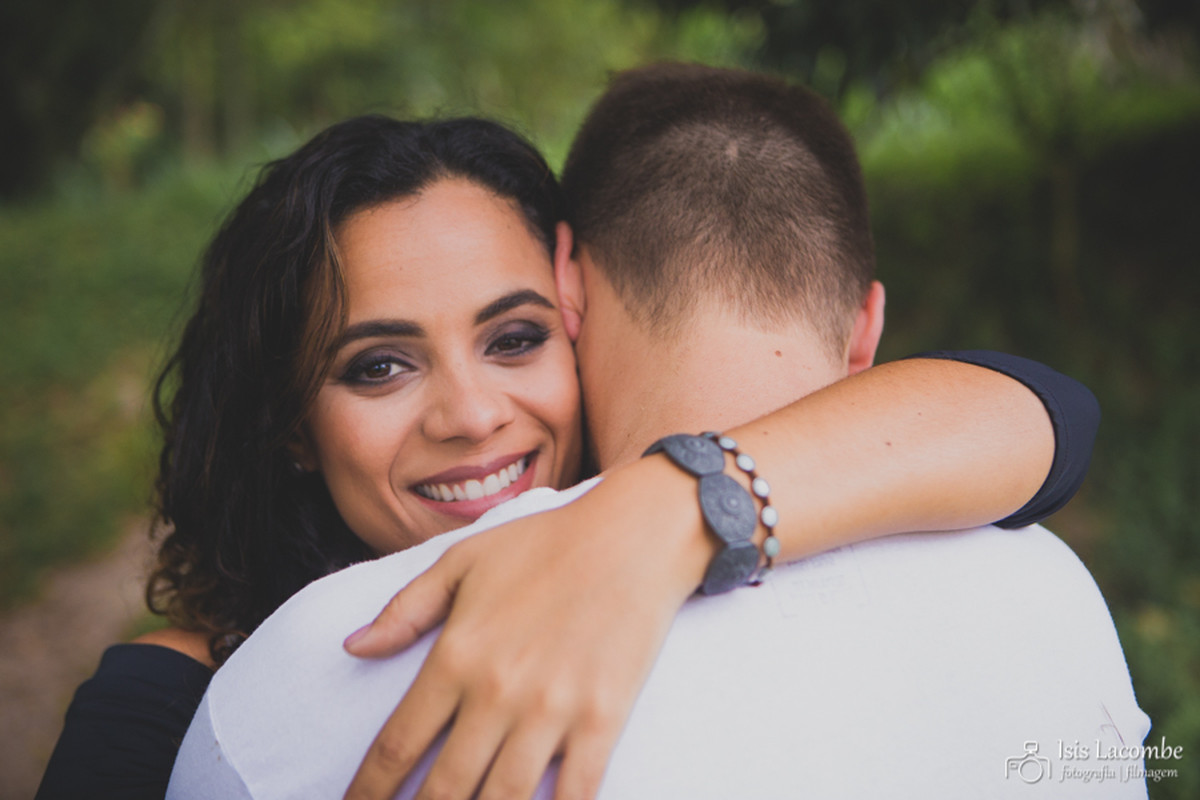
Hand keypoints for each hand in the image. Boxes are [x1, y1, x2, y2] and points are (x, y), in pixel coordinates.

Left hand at [343, 462, 710, 799]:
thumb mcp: (463, 561)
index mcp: (456, 656)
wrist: (634, 536)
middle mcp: (497, 693)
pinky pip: (574, 795)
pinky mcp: (602, 720)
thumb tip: (352, 647)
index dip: (368, 789)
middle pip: (444, 789)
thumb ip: (405, 610)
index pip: (397, 745)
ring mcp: (552, 712)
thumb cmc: (546, 544)